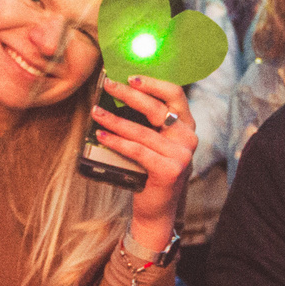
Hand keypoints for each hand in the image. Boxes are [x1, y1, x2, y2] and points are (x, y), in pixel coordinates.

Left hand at [93, 75, 196, 248]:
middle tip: (109, 86)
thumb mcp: (156, 142)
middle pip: (157, 108)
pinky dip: (117, 141)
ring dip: (114, 120)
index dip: (153, 83)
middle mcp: (188, 138)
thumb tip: (120, 94)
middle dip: (129, 95)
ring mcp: (181, 155)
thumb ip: (149, 122)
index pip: (175, 94)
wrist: (157, 208)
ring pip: (142, 131)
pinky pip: (137, 150)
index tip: (130, 77)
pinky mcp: (169, 170)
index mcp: (187, 125)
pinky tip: (102, 135)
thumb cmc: (151, 170)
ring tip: (96, 112)